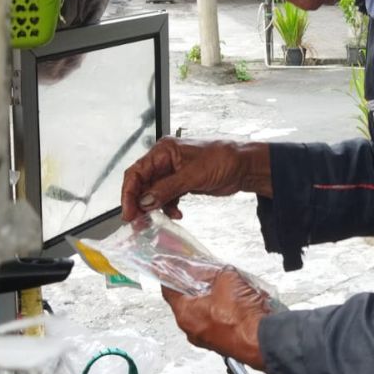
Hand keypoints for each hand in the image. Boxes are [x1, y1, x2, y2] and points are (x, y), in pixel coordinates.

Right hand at [121, 137, 271, 220]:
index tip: (129, 213)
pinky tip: (177, 213)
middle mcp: (165, 160)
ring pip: (153, 192)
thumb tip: (144, 201)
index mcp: (163, 150)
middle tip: (139, 222)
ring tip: (158, 220)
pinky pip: (166, 197)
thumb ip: (166, 189)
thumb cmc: (223, 159)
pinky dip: (169, 207)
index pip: (136, 172)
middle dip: (140, 203)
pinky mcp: (182, 182)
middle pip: (142, 183)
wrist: (245, 166)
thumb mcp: (193, 176)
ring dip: (155, 207)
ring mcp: (173, 172)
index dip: (129, 193)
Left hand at [161, 267, 270, 368]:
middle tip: (203, 272)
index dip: (170, 274)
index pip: (169, 290)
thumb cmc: (241, 318)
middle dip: (197, 285)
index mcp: (185, 314)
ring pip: (206, 312)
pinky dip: (227, 310)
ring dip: (215, 297)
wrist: (263, 341)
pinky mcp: (224, 343)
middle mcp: (193, 330)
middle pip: (189, 301)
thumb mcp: (228, 280)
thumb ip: (221, 272)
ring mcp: (208, 339)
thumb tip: (224, 272)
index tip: (169, 265)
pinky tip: (240, 300)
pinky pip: (220, 321)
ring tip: (228, 285)